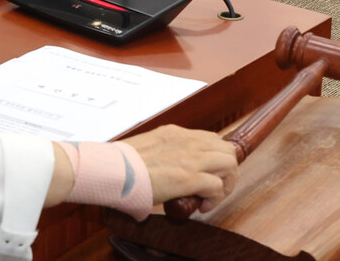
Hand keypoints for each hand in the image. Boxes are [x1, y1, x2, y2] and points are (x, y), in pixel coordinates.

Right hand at [122, 125, 238, 214]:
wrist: (110, 168)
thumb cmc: (120, 163)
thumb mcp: (145, 149)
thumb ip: (158, 155)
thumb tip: (156, 173)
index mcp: (174, 133)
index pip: (210, 139)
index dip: (214, 158)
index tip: (207, 173)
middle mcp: (186, 141)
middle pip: (226, 148)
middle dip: (226, 170)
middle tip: (214, 187)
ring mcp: (189, 158)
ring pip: (229, 163)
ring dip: (226, 183)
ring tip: (210, 197)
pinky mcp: (188, 177)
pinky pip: (218, 186)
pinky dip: (215, 199)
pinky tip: (201, 206)